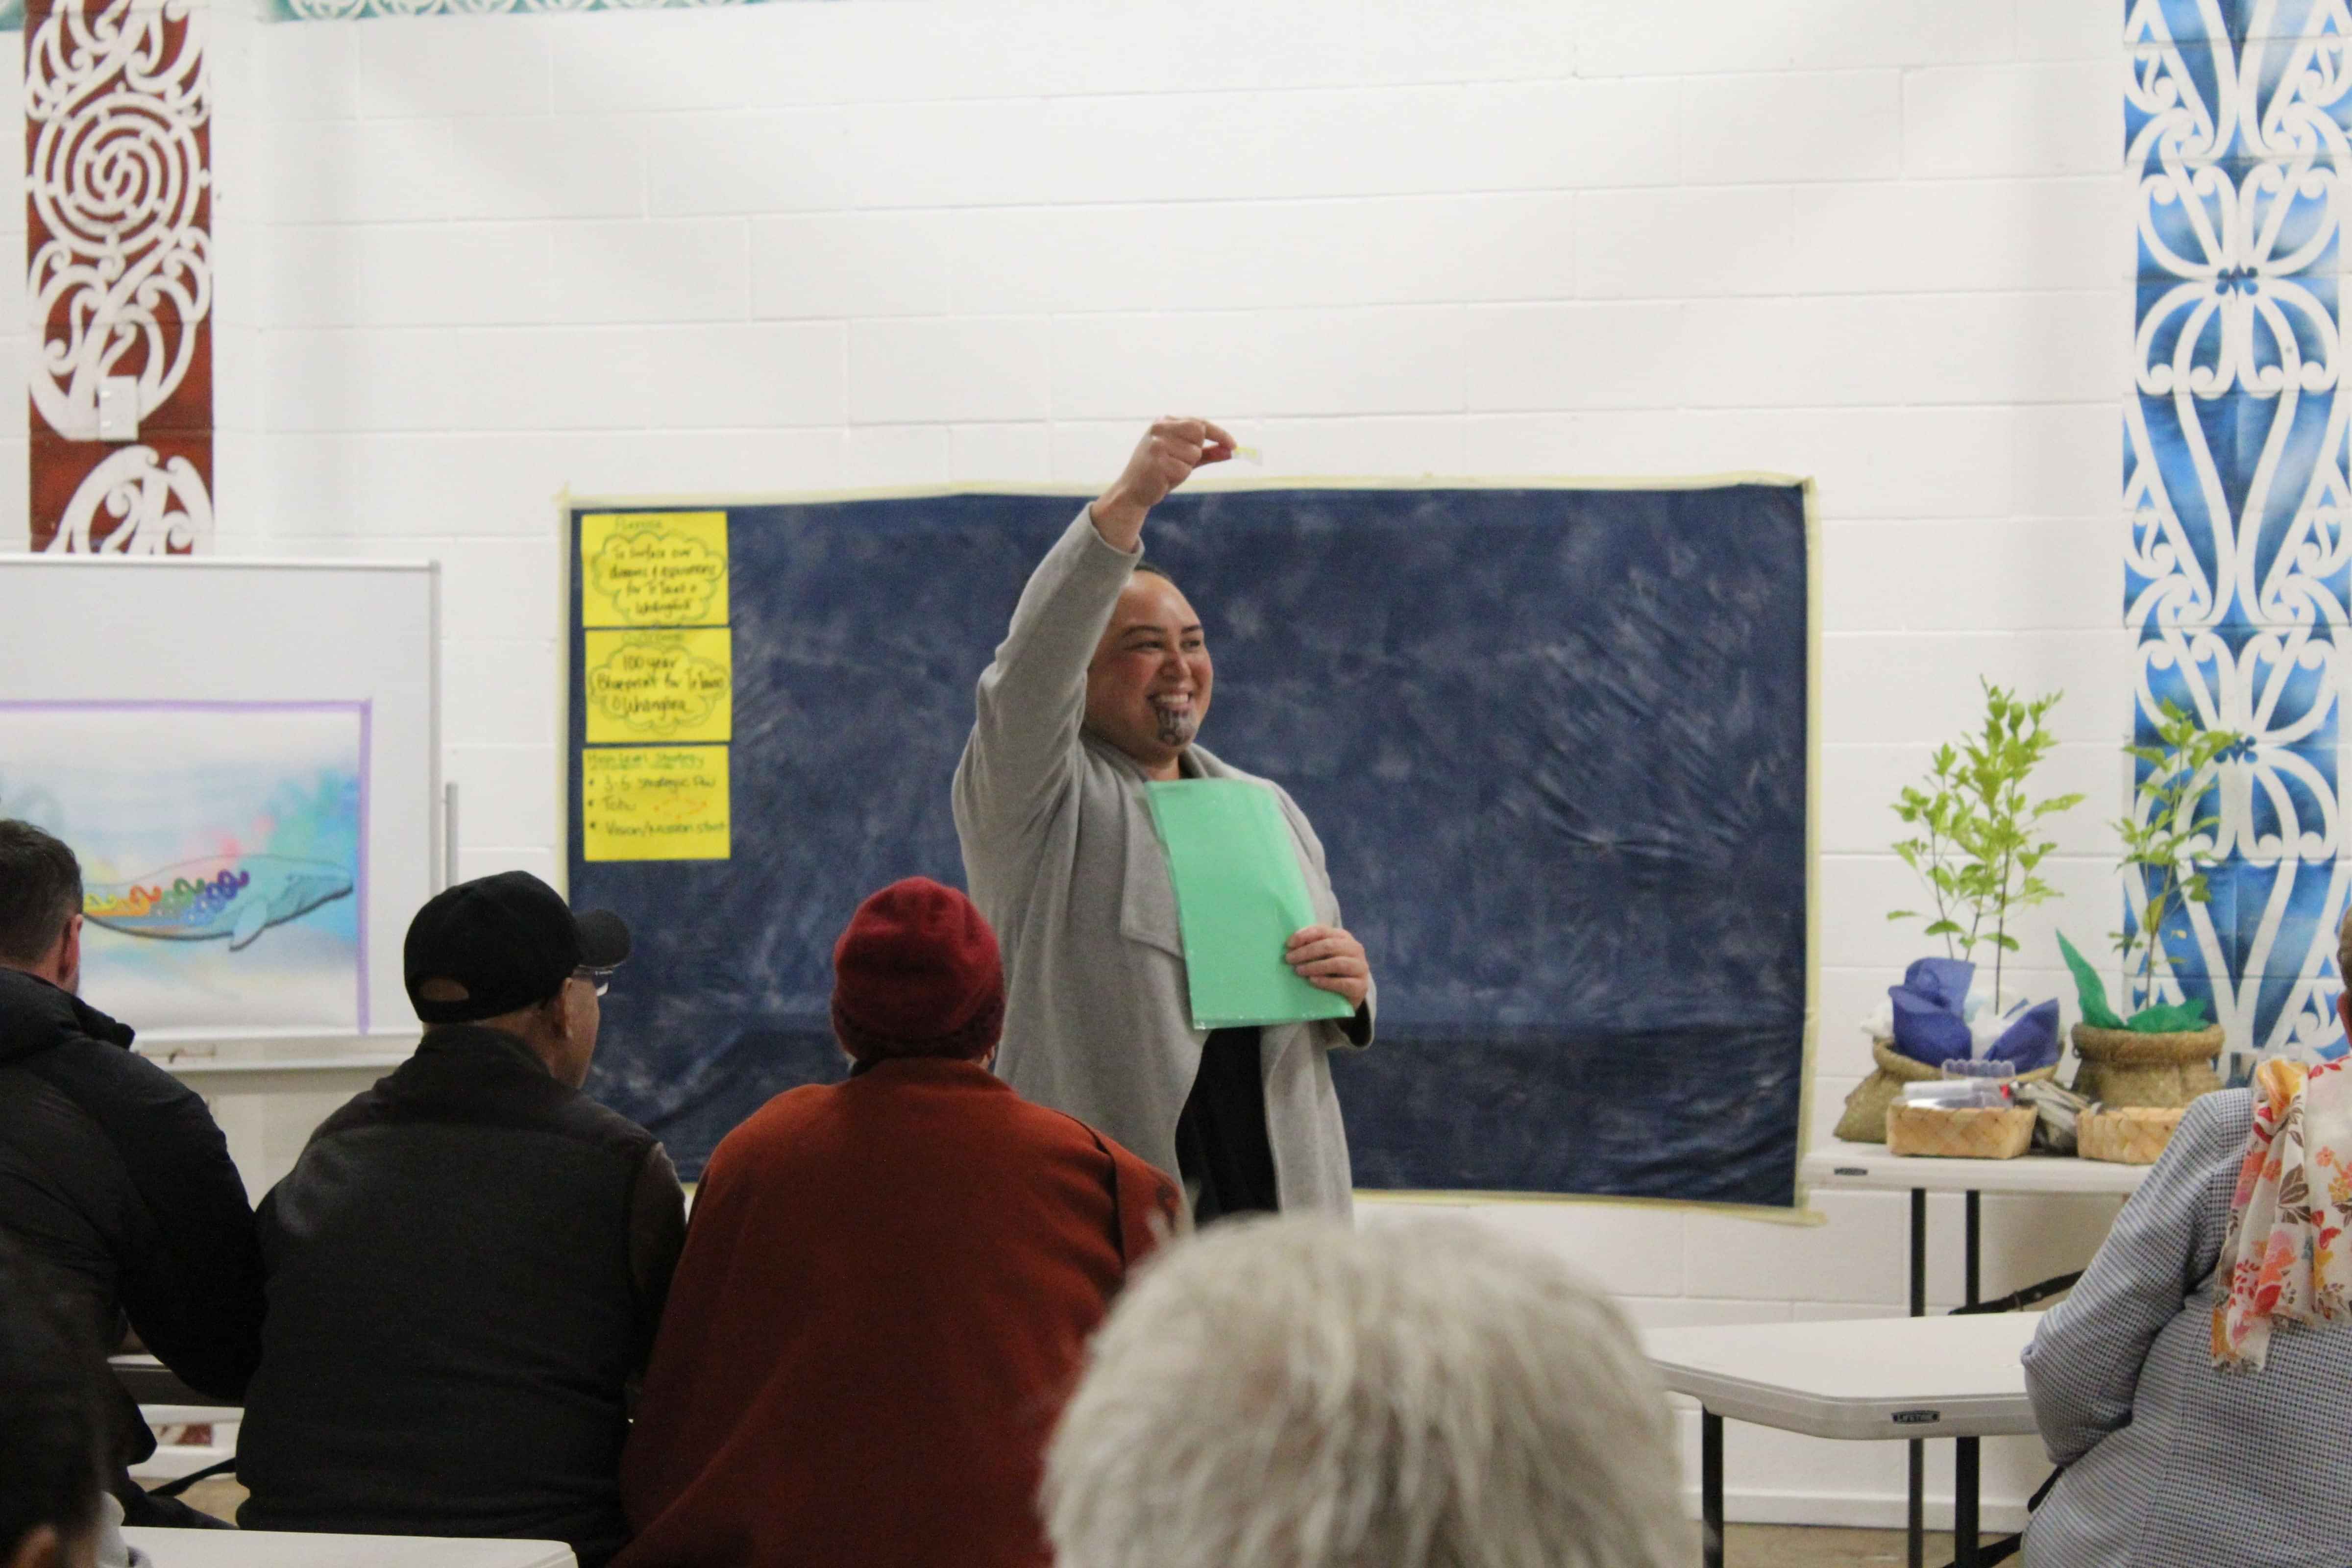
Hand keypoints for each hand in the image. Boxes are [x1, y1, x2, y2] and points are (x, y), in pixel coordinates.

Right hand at [1089, 417, 1235, 550]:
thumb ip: (1207, 453)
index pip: (1199, 422)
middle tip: (1180, 461)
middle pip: (1198, 433)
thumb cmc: (1160, 472)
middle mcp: (1159, 428)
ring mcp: (1156, 443)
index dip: (1219, 433)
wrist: (1133, 491)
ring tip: (1168, 470)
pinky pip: (1185, 469)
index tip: (1233, 445)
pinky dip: (1179, 477)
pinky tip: (1163, 477)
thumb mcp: (1185, 458)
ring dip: (1186, 466)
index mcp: (1164, 422)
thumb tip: (1231, 450)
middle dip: (1196, 450)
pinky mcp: (1157, 461)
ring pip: (1193, 453)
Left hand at [1287, 924, 1369, 1011]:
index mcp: (1343, 937)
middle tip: (1289, 959)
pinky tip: (1313, 981)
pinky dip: (1326, 981)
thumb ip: (1311, 947)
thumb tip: (1289, 946)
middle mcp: (1355, 949)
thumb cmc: (1331, 971)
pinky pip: (1343, 983)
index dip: (1305, 935)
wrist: (1349, 994)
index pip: (1323, 930)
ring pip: (1337, 963)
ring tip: (1299, 971)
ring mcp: (1360, 967)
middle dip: (1306, 952)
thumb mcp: (1322, 955)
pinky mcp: (1361, 986)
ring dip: (1315, 966)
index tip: (1288, 944)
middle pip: (1329, 946)